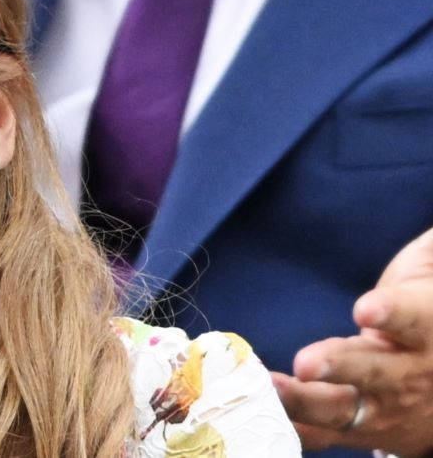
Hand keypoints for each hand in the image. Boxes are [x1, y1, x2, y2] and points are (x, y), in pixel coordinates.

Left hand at [273, 228, 432, 456]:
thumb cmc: (425, 315)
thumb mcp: (430, 276)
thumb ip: (423, 255)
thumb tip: (425, 234)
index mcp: (427, 326)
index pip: (413, 317)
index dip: (392, 312)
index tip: (366, 308)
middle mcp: (408, 373)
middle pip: (376, 373)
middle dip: (339, 366)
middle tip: (306, 363)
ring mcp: (383, 409)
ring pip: (343, 409)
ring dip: (303, 403)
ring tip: (271, 387)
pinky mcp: (356, 431)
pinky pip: (321, 435)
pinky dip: (288, 426)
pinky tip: (255, 413)